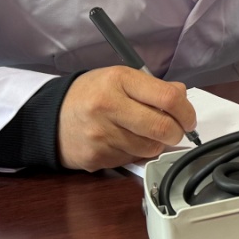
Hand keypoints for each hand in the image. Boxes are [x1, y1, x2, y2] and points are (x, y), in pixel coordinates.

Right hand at [58, 66, 196, 170]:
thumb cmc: (91, 95)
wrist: (49, 117)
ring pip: (150, 148)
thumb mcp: (120, 78)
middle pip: (162, 128)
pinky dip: (136, 153)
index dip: (186, 111)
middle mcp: (108, 107)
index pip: (168, 98)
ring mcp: (101, 135)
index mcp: (119, 80)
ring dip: (156, 144)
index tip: (189, 118)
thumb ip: (154, 87)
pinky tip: (125, 141)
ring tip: (145, 133)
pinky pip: (131, 160)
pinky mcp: (97, 157)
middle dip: (177, 132)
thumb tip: (182, 97)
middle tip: (175, 130)